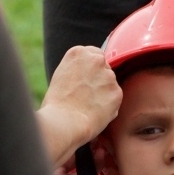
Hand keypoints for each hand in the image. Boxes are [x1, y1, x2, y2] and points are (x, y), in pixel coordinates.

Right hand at [39, 47, 122, 163]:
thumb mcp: (61, 76)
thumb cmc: (56, 103)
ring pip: (110, 83)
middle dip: (99, 79)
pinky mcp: (117, 92)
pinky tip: (95, 112)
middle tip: (86, 95)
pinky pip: (114, 98)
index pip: (93, 54)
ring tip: (88, 106)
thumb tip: (88, 76)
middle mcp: (96, 60)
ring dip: (104, 92)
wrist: (63, 121)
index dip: (90, 69)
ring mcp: (108, 75)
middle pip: (104, 67)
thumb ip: (77, 70)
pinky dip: (108, 106)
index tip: (86, 79)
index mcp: (79, 52)